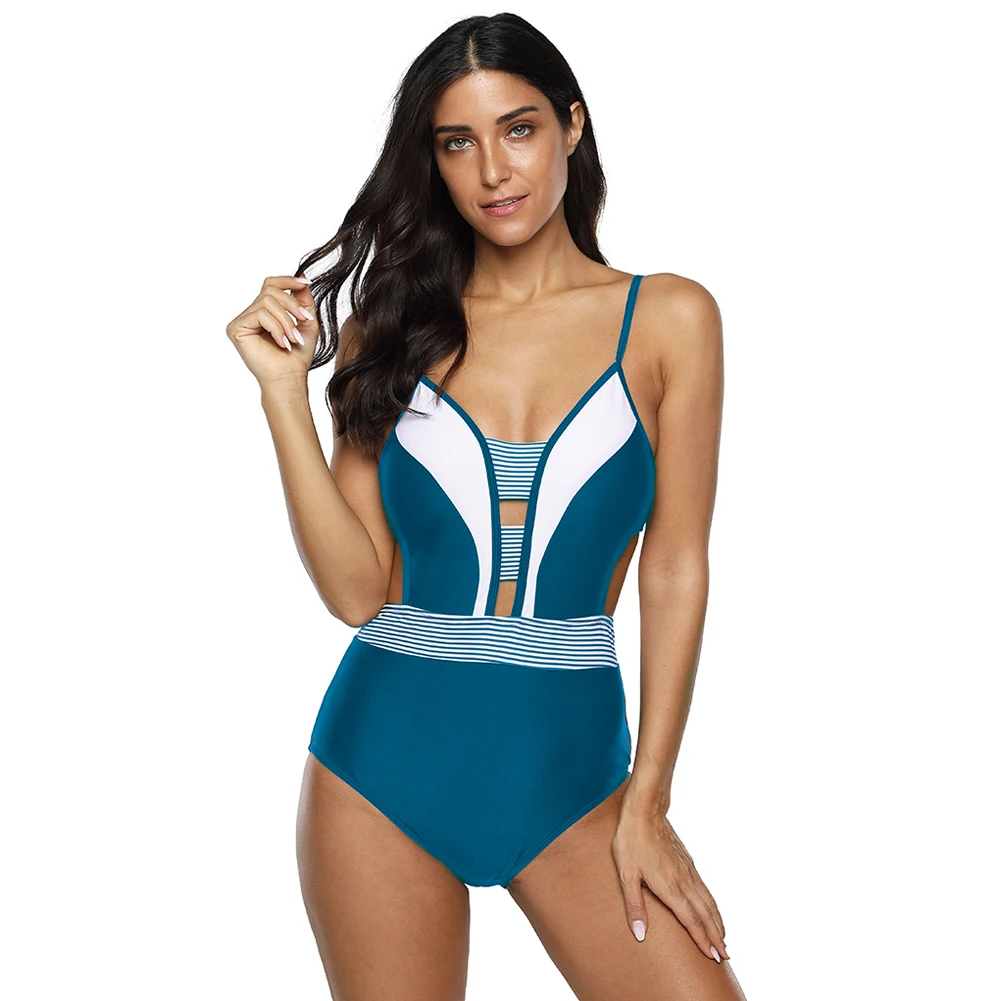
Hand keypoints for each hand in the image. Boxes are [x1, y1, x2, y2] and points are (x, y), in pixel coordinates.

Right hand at [226, 274, 318, 389]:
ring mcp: (242, 321)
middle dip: (291, 305)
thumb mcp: (306, 323)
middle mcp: (250, 314)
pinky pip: (260, 315)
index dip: (287, 280)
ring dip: (286, 321)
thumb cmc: (297, 356)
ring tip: (293, 339)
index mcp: (265, 312)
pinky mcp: (236, 328)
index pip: (270, 285)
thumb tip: (302, 277)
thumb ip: (303, 301)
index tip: (305, 282)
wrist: (289, 377)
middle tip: (305, 321)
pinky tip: (282, 343)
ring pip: (267, 302)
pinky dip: (276, 328)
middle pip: (270, 291)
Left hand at [611, 799, 728, 962]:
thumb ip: (634, 906)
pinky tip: (712, 909)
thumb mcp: (626, 875)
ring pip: (708, 901)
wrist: (645, 811)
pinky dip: (712, 904)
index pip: (690, 920)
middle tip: (726, 956)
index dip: (702, 940)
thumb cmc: (631, 842)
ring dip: (717, 922)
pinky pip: (704, 889)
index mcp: (669, 888)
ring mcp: (688, 871)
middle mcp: (683, 882)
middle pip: (705, 914)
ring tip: (724, 938)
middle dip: (716, 937)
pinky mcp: (687, 862)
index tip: (713, 957)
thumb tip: (640, 934)